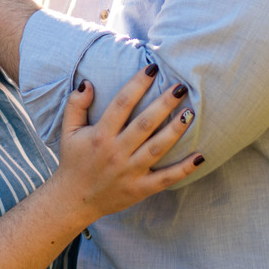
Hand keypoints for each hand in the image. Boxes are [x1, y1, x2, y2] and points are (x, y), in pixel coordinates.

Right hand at [48, 66, 202, 222]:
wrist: (74, 200)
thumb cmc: (74, 161)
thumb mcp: (67, 131)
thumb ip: (75, 105)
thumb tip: (88, 82)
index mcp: (100, 135)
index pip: (121, 103)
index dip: (137, 84)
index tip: (152, 68)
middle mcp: (116, 152)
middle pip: (144, 123)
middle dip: (164, 103)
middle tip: (180, 86)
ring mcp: (130, 172)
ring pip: (157, 148)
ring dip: (175, 130)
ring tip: (190, 112)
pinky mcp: (140, 189)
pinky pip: (166, 178)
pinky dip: (184, 169)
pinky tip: (200, 156)